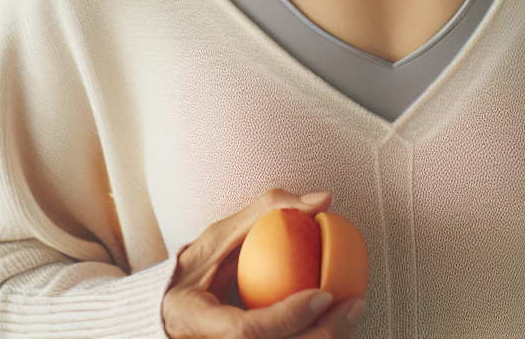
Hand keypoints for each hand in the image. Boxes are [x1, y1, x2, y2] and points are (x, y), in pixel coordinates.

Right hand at [162, 189, 364, 338]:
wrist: (171, 309)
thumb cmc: (197, 268)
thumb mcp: (220, 234)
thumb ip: (268, 211)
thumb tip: (323, 199)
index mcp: (200, 323)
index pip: (247, 332)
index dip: (287, 318)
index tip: (323, 294)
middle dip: (322, 335)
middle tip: (354, 304)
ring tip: (353, 311)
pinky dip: (314, 338)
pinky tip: (339, 322)